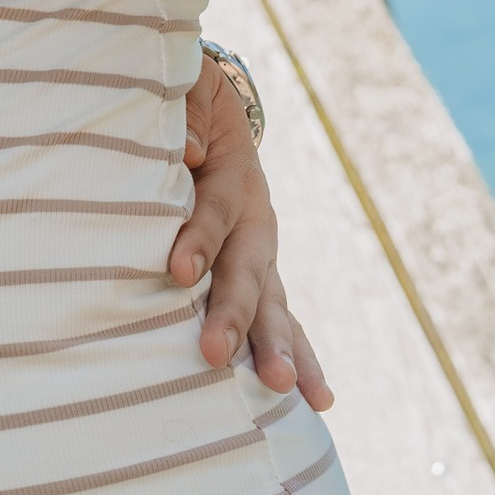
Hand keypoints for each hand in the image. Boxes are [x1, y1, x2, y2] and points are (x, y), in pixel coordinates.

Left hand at [174, 57, 333, 408]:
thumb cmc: (184, 109)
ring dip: (276, 347)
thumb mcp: (185, 95)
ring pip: (273, 303)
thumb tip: (194, 151)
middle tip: (215, 354)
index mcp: (233, 177)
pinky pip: (282, 320)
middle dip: (234, 314)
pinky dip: (298, 357)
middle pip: (247, 269)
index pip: (215, 210)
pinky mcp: (262, 278)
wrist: (215, 114)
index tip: (178, 273)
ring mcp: (263, 254)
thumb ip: (187, 116)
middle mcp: (256, 222)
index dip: (198, 238)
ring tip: (282, 388)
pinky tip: (316, 400)